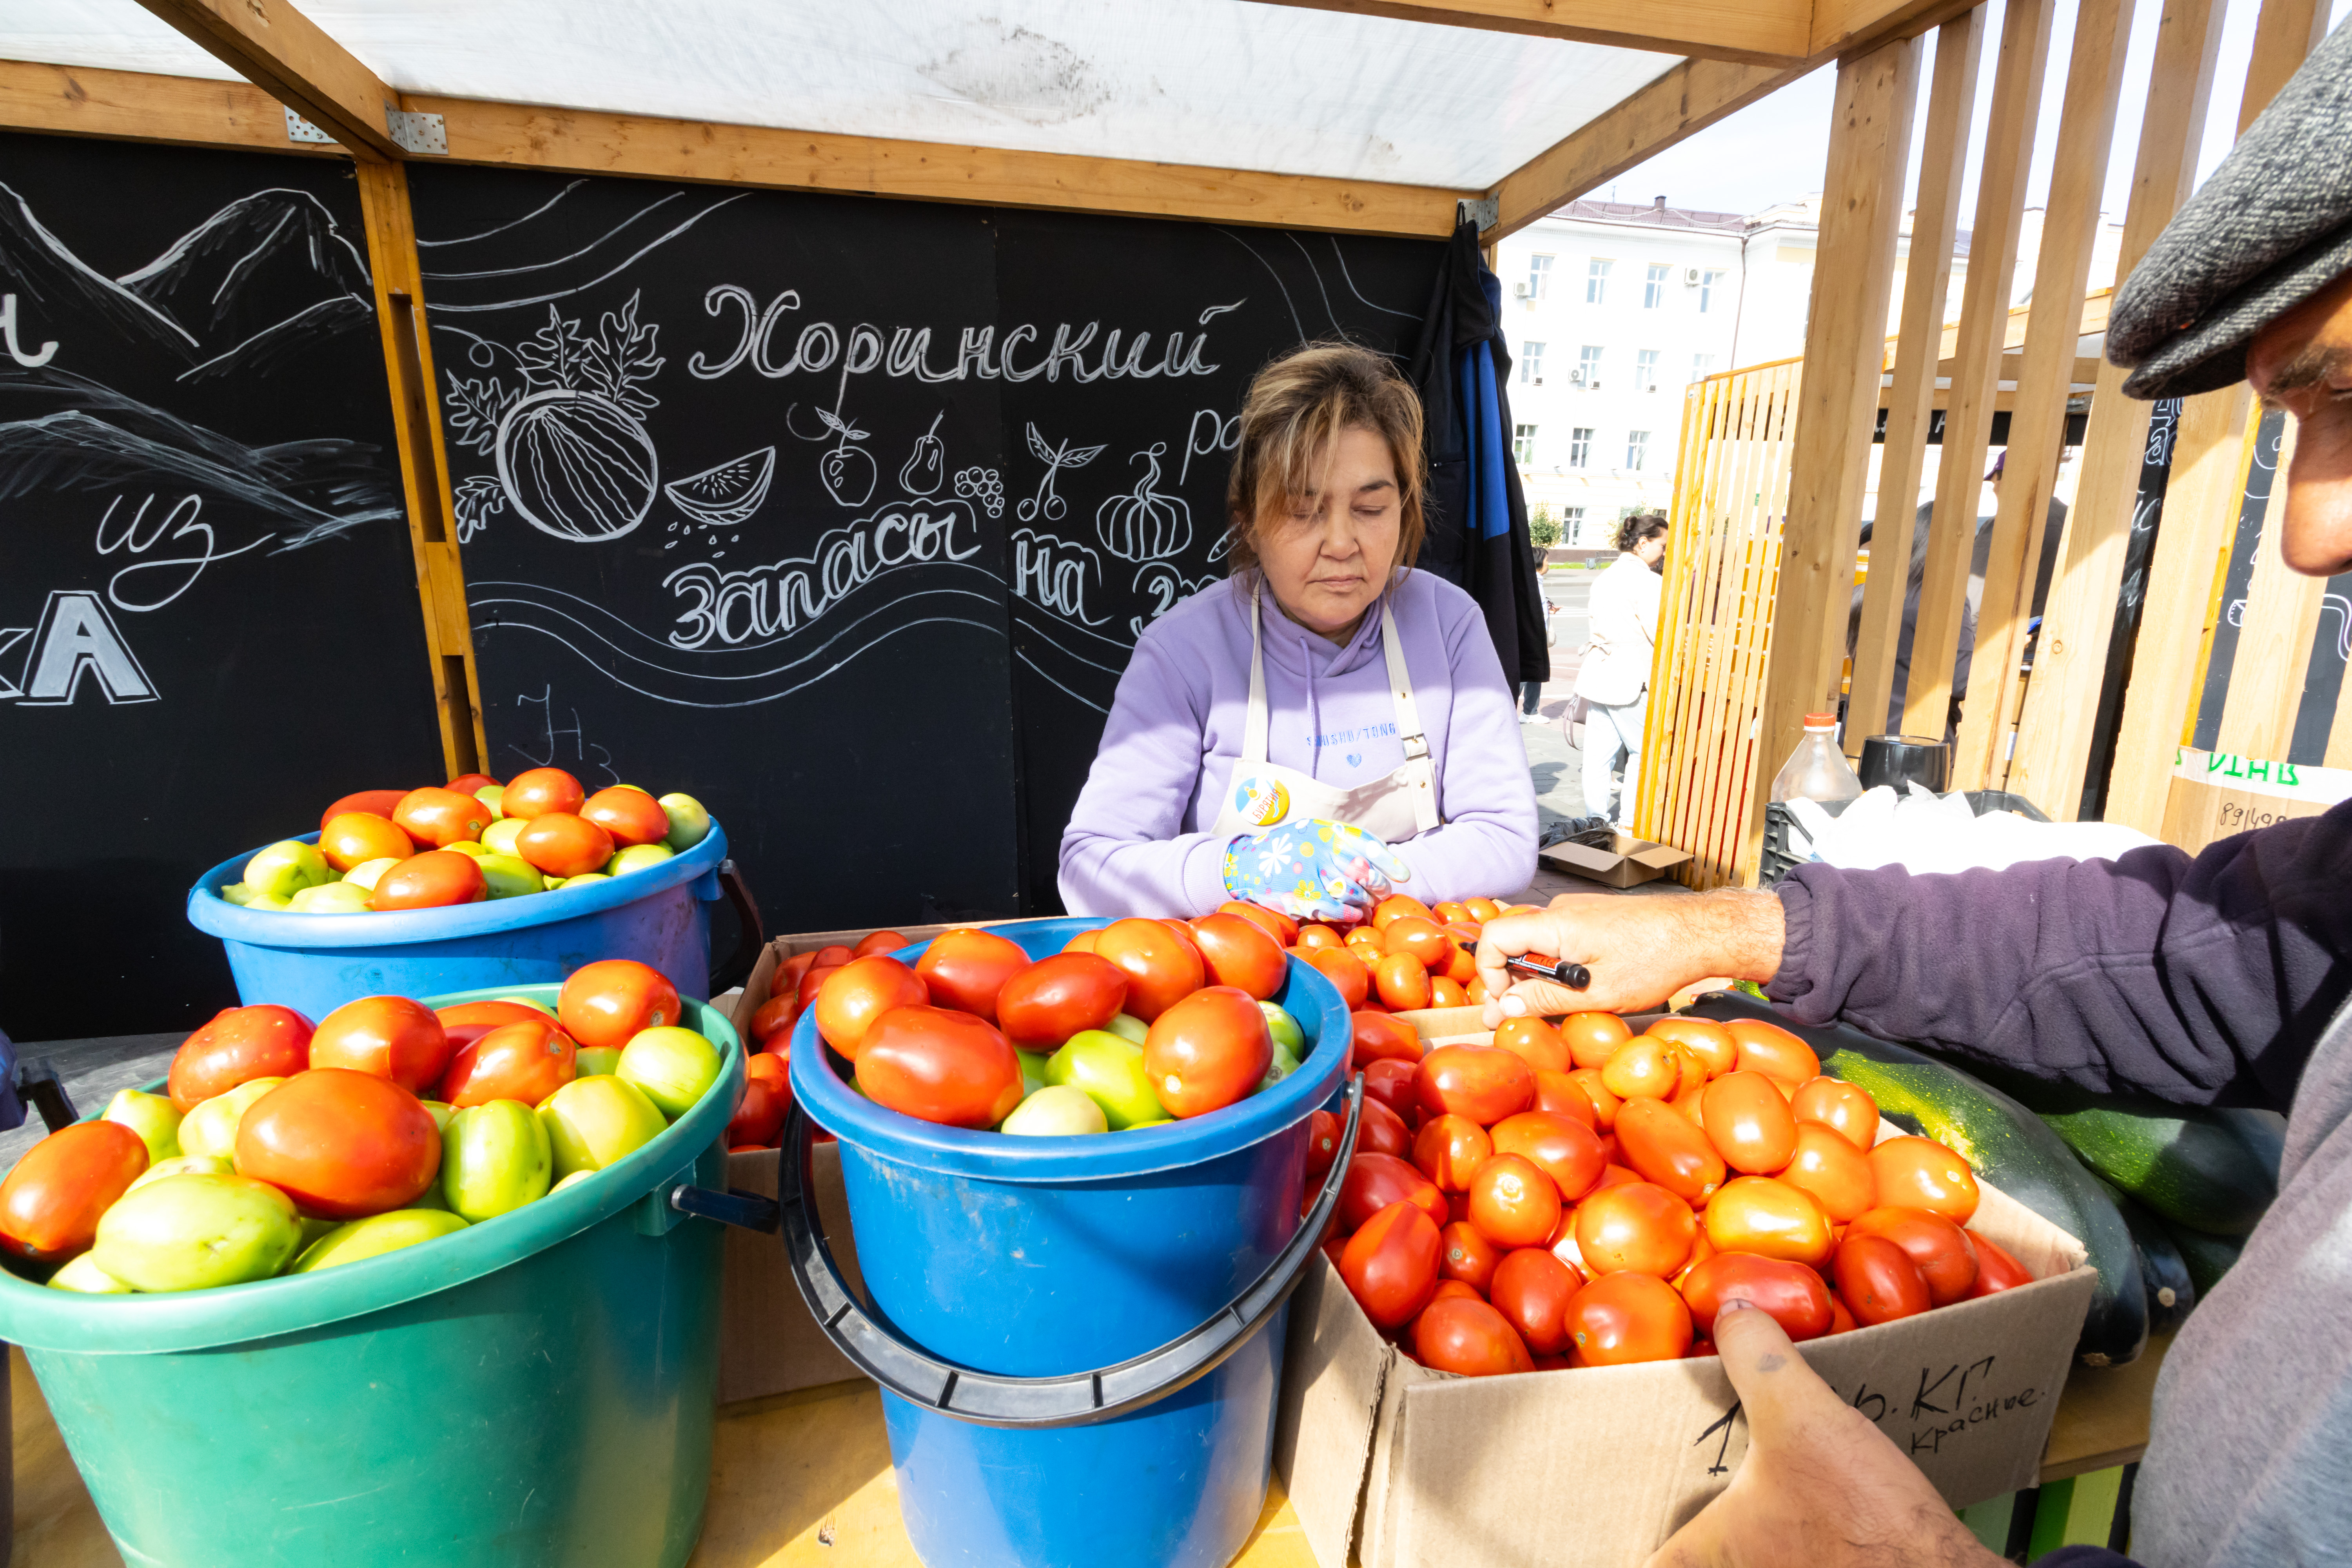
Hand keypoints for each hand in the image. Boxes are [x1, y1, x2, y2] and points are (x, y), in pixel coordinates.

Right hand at [1223, 819, 1408, 925]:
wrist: (1245, 863)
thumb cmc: (1287, 851)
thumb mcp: (1313, 834)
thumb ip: (1341, 843)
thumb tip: (1378, 862)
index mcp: (1326, 831)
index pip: (1367, 844)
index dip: (1389, 862)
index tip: (1403, 876)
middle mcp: (1319, 848)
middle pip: (1363, 870)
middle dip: (1378, 886)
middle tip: (1380, 894)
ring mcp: (1308, 871)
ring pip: (1351, 891)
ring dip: (1364, 903)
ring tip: (1366, 907)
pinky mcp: (1299, 893)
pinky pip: (1334, 908)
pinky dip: (1348, 915)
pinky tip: (1352, 916)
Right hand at [1477, 890, 1783, 1025]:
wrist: (1699, 931)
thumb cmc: (1656, 959)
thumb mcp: (1598, 992)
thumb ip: (1547, 1000)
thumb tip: (1505, 1007)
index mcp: (1554, 924)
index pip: (1494, 938)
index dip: (1488, 973)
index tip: (1504, 1004)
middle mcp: (1559, 912)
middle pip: (1512, 944)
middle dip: (1509, 983)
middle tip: (1512, 1019)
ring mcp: (1576, 913)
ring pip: (1535, 945)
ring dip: (1533, 978)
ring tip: (1545, 1010)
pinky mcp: (1591, 919)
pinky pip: (1557, 942)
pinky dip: (1554, 968)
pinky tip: (1571, 992)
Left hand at [1645, 1304, 2003, 1567]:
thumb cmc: (1862, 1519)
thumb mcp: (1799, 1416)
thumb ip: (1757, 1357)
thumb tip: (1735, 1310)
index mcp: (1698, 1555)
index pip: (1634, 1544)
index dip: (1620, 1516)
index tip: (1609, 1485)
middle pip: (1681, 1542)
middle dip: (1680, 1504)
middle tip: (1675, 1461)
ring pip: (1735, 1546)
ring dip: (1739, 1517)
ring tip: (1745, 1474)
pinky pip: (1783, 1550)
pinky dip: (1784, 1526)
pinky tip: (1805, 1494)